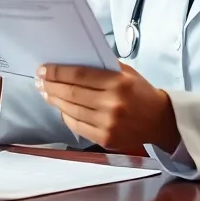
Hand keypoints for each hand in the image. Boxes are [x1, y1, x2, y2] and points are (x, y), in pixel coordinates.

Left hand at [36, 62, 179, 151]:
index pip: (80, 75)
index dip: (58, 72)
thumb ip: (102, 67)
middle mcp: (112, 104)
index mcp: (118, 83)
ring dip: (55, 101)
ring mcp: (108, 124)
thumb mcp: (126, 73)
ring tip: (46, 93)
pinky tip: (61, 108)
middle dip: (51, 86)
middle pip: (72, 93)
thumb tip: (72, 60)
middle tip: (39, 81)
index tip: (43, 69)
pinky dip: (66, 116)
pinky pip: (77, 126)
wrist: (160, 121)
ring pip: (71, 110)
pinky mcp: (105, 139)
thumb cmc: (140, 93)